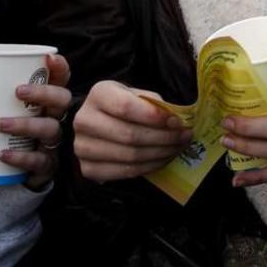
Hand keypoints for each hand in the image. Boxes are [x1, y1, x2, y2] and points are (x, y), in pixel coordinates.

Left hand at [0, 53, 71, 189]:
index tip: (48, 58)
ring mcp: (51, 142)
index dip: (60, 67)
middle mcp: (53, 118)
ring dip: (26, 125)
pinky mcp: (45, 165)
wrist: (2, 175)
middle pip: (62, 100)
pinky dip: (21, 157)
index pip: (61, 79)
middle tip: (18, 91)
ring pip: (50, 129)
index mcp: (43, 100)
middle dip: (44, 93)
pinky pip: (39, 160)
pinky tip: (3, 154)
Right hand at [72, 80, 192, 182]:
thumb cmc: (122, 105)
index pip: (126, 107)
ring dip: (160, 154)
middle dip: (163, 138)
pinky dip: (149, 167)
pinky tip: (163, 159)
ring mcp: (82, 147)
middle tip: (184, 137)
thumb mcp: (136, 94)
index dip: (154, 117)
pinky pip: (125, 172)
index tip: (176, 122)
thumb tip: (174, 119)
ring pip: (129, 156)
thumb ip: (153, 102)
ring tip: (177, 148)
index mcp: (98, 95)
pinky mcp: (88, 169)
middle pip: (129, 135)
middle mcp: (84, 120)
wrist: (98, 123)